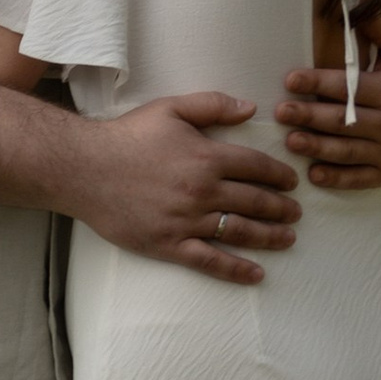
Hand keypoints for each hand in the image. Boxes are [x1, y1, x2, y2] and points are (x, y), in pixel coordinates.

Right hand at [64, 91, 302, 284]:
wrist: (84, 168)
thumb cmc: (126, 137)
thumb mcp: (171, 109)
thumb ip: (213, 106)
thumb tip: (250, 108)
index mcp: (207, 157)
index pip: (257, 167)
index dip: (279, 175)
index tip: (292, 182)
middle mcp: (203, 191)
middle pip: (255, 202)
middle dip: (282, 208)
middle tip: (296, 213)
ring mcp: (187, 221)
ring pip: (240, 232)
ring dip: (270, 237)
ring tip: (288, 238)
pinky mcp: (169, 244)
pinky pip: (211, 261)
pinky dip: (237, 269)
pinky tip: (257, 273)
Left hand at [276, 16, 380, 187]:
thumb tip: (354, 9)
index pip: (350, 87)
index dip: (319, 83)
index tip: (292, 80)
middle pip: (345, 120)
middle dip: (310, 116)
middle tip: (281, 111)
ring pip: (348, 151)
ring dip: (318, 147)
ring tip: (291, 141)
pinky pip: (360, 178)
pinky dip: (337, 178)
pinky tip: (314, 174)